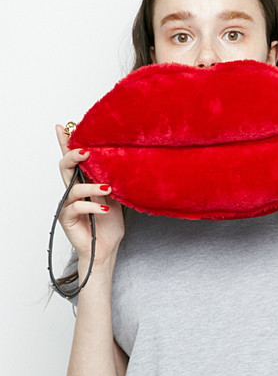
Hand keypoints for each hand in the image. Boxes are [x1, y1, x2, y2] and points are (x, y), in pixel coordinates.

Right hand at [56, 124, 123, 264]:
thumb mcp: (115, 198)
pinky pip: (76, 207)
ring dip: (92, 186)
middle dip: (73, 155)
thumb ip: (110, 182)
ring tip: (108, 188)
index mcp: (83, 183)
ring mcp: (68, 204)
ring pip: (73, 187)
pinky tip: (104, 208)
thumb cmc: (109, 225)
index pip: (74, 160)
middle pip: (65, 167)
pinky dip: (92, 206)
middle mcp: (73, 191)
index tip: (64, 127)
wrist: (107, 249)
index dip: (67, 143)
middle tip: (86, 151)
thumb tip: (116, 164)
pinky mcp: (67, 218)